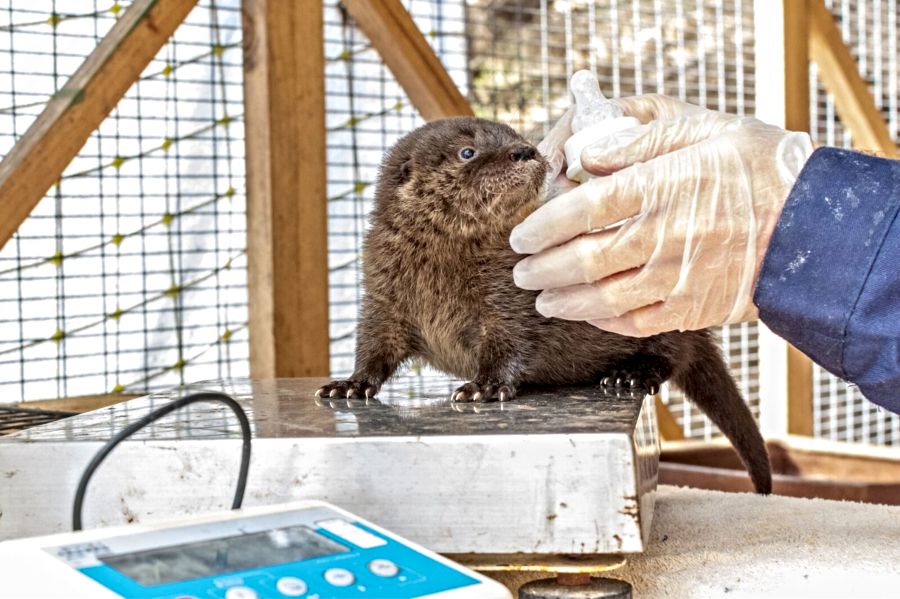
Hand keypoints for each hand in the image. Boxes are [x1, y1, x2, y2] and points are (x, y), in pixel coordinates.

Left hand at [511, 95, 813, 336]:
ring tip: (542, 298)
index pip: (583, 208)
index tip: (521, 234)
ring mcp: (677, 278)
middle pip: (585, 259)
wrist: (814, 225)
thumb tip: (584, 156)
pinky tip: (586, 314)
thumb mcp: (703, 131)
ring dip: (564, 300)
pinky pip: (637, 322)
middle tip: (521, 270)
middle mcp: (664, 236)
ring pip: (604, 298)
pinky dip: (604, 321)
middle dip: (542, 268)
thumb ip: (639, 140)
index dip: (543, 224)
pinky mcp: (692, 308)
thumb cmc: (759, 169)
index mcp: (661, 188)